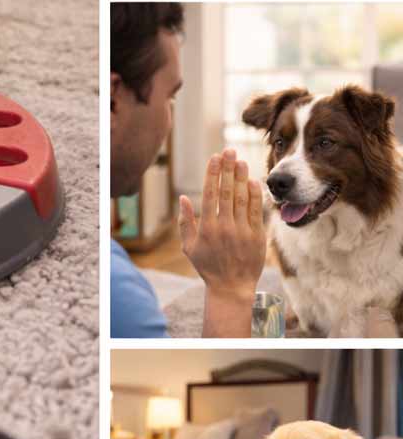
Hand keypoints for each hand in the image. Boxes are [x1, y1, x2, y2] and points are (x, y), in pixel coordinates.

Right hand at [179, 150, 265, 336]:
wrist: (232, 287)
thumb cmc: (208, 266)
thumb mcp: (189, 247)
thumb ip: (185, 222)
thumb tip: (183, 198)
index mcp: (207, 228)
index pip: (210, 194)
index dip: (213, 174)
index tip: (215, 157)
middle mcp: (225, 227)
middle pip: (227, 191)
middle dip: (228, 169)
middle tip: (230, 151)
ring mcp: (242, 231)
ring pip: (242, 198)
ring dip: (242, 178)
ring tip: (241, 161)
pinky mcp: (257, 236)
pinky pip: (257, 211)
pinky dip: (255, 195)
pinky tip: (254, 181)